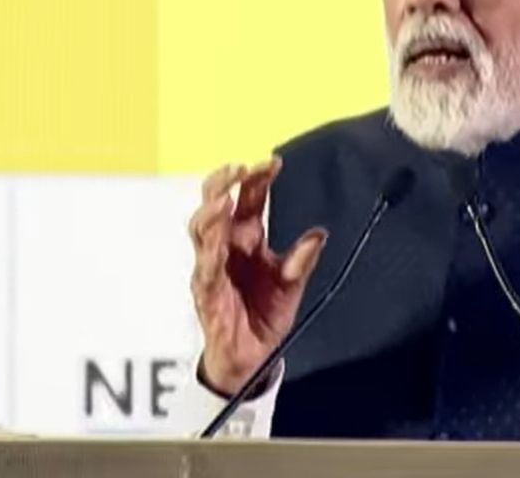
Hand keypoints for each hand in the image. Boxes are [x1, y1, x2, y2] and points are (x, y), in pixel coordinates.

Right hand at [189, 157, 326, 395]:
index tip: (272, 163)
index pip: (247, 200)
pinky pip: (205, 272)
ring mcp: (212, 269)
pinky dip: (210, 256)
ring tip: (224, 201)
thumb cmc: (264, 313)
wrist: (253, 357)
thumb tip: (318, 234)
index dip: (256, 179)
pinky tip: (217, 244)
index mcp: (246, 238)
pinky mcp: (207, 295)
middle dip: (221, 184)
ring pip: (201, 234)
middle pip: (213, 206)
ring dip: (211, 215)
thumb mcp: (291, 284)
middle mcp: (225, 248)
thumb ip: (302, 260)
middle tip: (237, 169)